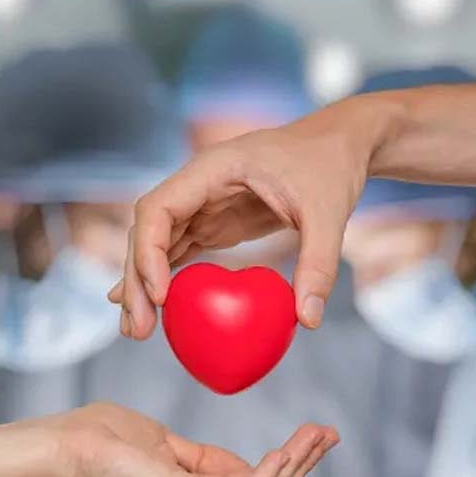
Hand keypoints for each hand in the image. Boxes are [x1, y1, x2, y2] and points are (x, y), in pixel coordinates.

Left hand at [25, 402, 338, 476]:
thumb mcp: (162, 444)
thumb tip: (236, 461)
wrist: (64, 446)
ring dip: (297, 464)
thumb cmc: (103, 440)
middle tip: (330, 433)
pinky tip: (289, 449)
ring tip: (320, 434)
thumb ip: (199, 457)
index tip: (312, 432)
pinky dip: (271, 471)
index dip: (287, 462)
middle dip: (303, 464)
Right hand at [109, 96, 386, 338]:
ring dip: (143, 286)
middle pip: (147, 232)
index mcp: (213, 168)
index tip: (162, 295)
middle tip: (140, 329)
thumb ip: (318, 263)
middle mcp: (196, 186)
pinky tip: (154, 310)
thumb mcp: (329, 212)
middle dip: (137, 279)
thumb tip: (308, 320)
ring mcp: (201, 206)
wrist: (338, 146)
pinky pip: (178, 253)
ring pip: (155, 245)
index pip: (158, 208)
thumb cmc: (330, 166)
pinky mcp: (213, 223)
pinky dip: (163, 281)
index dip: (149, 250)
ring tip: (138, 330)